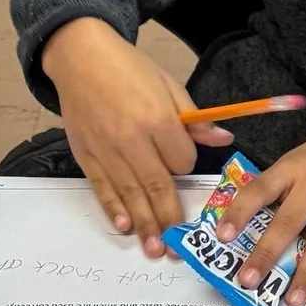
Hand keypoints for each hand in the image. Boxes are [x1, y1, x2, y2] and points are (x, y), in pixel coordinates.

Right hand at [41, 17, 233, 255]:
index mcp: (158, 119)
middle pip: (157, 185)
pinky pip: (102, 186)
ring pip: (130, 193)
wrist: (81, 56)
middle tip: (180, 247)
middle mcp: (131, 138)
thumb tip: (224, 138)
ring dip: (144, 223)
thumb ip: (195, 120)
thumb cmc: (129, 69)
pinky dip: (113, 207)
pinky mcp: (86, 153)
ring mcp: (106, 148)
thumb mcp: (170, 86)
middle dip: (170, 217)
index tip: (182, 163)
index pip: (182, 161)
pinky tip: (124, 226)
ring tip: (155, 249)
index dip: (186, 166)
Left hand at [215, 121, 305, 305]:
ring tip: (292, 301)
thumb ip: (272, 191)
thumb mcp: (292, 163)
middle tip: (248, 281)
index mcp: (292, 168)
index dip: (239, 214)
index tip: (222, 238)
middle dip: (267, 254)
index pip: (260, 190)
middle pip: (289, 222)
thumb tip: (244, 233)